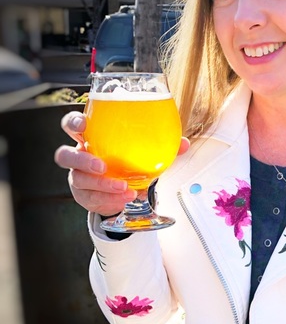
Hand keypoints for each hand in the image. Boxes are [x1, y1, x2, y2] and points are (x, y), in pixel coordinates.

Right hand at [54, 111, 189, 214]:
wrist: (124, 187)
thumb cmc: (128, 161)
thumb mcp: (144, 151)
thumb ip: (163, 146)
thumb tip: (183, 144)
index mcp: (92, 137)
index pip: (72, 125)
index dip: (73, 124)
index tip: (83, 126)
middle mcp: (80, 156)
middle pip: (64, 154)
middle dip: (81, 160)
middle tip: (102, 166)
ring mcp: (78, 177)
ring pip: (78, 180)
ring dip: (101, 185)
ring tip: (123, 188)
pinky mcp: (83, 196)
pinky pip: (91, 199)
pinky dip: (109, 200)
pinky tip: (124, 199)